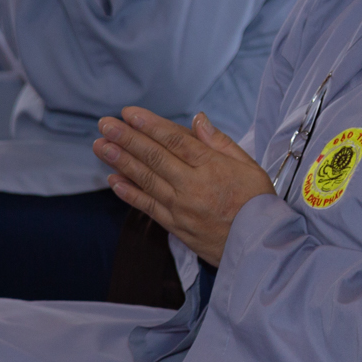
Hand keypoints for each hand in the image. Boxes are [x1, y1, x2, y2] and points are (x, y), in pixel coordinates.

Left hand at [94, 109, 275, 266]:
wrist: (260, 247)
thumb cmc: (258, 203)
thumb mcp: (249, 166)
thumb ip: (221, 142)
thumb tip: (197, 119)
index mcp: (212, 167)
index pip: (175, 140)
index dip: (150, 125)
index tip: (130, 114)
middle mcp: (193, 186)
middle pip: (155, 157)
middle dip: (127, 138)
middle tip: (105, 124)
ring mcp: (181, 208)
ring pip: (146, 179)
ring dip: (120, 161)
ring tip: (100, 146)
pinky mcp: (176, 226)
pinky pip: (148, 207)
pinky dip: (129, 193)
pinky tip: (114, 180)